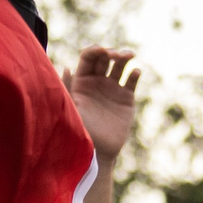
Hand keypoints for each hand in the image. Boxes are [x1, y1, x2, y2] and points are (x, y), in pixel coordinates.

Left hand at [66, 46, 140, 161]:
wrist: (97, 151)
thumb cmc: (80, 131)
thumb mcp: (72, 108)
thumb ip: (68, 88)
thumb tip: (66, 67)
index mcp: (82, 81)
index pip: (88, 58)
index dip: (95, 50)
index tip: (102, 50)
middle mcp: (97, 82)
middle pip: (105, 58)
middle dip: (111, 52)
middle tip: (116, 55)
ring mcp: (112, 89)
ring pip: (120, 66)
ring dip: (125, 57)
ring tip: (129, 55)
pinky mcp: (126, 98)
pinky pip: (132, 81)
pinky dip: (135, 74)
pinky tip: (136, 72)